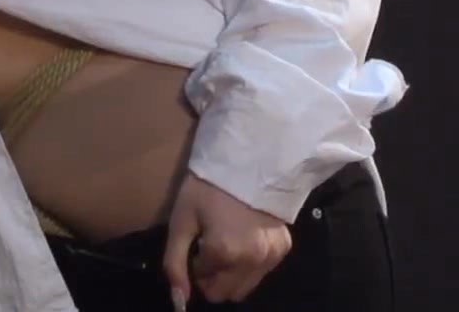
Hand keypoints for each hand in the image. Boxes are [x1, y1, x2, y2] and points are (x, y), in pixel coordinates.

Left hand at [161, 171, 291, 307]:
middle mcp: (252, 261)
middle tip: (209, 246)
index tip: (197, 242)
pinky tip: (245, 237)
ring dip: (232, 274)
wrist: (249, 160)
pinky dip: (250, 264)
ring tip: (227, 241)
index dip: (195, 264)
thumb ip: (175, 263)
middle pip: (225, 294)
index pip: (202, 283)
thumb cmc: (208, 187)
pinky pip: (262, 273)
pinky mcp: (283, 249)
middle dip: (213, 277)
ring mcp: (271, 257)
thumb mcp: (181, 220)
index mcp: (224, 254)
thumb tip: (178, 300)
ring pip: (245, 288)